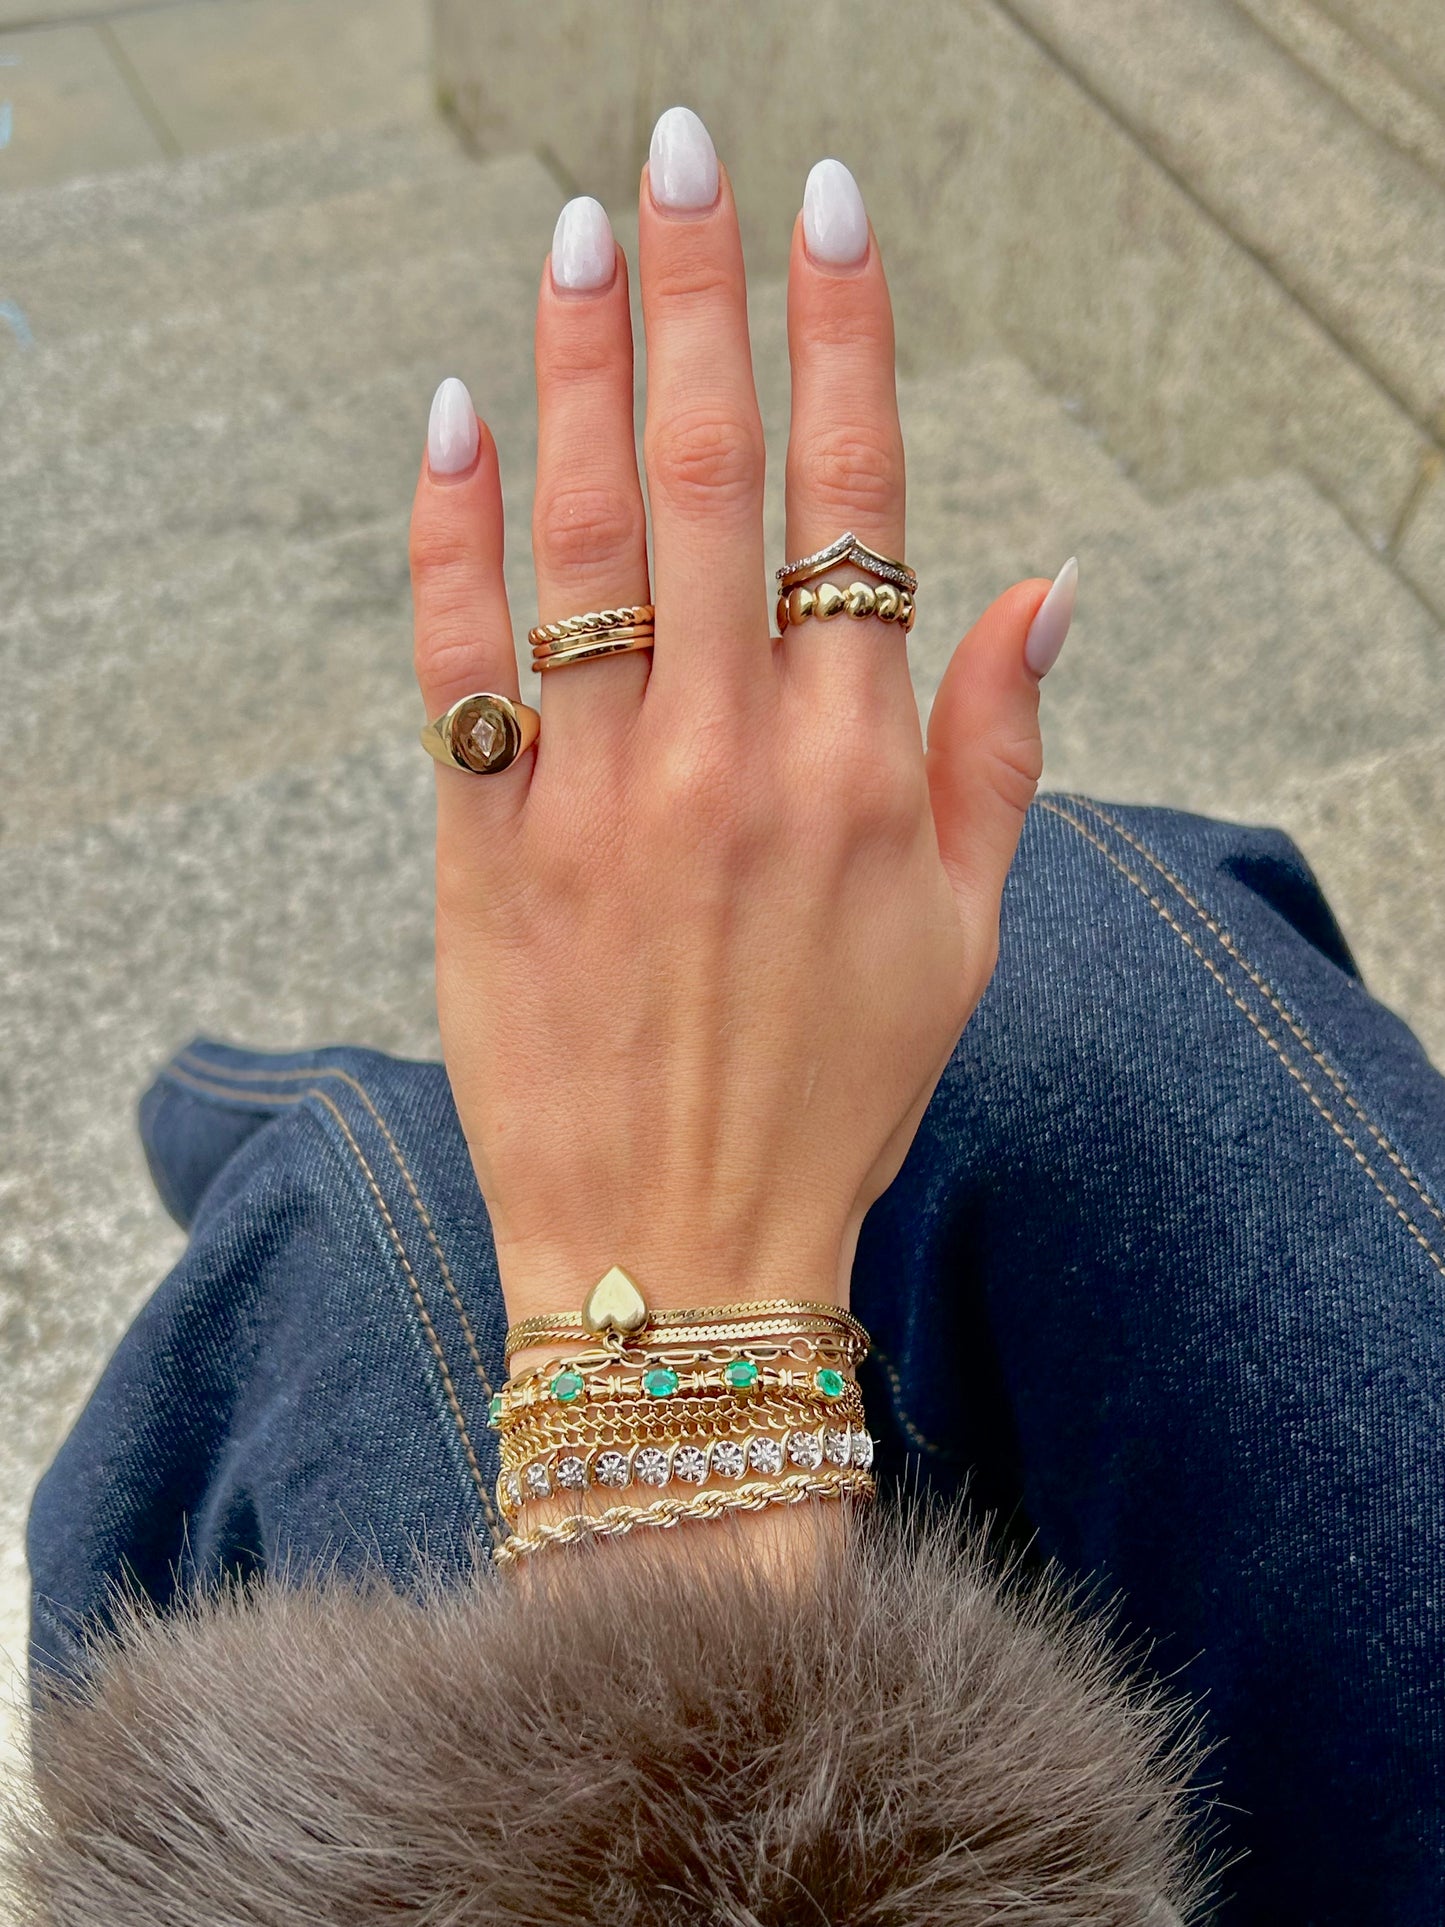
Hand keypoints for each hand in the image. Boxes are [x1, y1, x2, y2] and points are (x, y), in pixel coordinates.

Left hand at [408, 110, 1073, 1325]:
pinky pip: (461, 663)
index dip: (845, 342)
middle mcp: (733, 763)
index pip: (860, 505)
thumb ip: (1002, 749)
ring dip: (584, 370)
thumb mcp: (965, 935)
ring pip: (586, 542)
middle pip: (712, 480)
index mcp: (862, 774)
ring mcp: (601, 804)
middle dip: (701, 297)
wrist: (680, 1259)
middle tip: (684, 156)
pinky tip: (456, 415)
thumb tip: (1048, 582)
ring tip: (581, 233)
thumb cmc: (834, 1094)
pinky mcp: (490, 853)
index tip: (832, 215)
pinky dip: (451, 535)